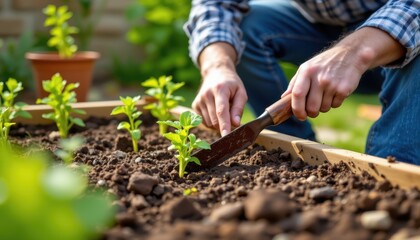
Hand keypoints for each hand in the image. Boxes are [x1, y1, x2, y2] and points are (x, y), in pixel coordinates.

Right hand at [193, 42, 247, 135]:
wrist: (215, 73)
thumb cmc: (231, 84)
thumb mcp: (241, 92)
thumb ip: (239, 108)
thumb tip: (236, 124)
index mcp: (220, 90)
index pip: (221, 111)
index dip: (224, 125)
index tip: (226, 136)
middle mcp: (206, 95)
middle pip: (215, 120)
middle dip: (225, 124)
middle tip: (232, 116)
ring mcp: (198, 100)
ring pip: (209, 123)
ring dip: (218, 123)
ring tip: (222, 109)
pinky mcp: (194, 105)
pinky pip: (204, 122)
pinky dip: (212, 121)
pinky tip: (215, 111)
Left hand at [282, 27, 404, 119]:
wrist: (351, 54)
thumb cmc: (324, 63)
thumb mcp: (307, 67)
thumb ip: (294, 83)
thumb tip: (283, 98)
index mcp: (306, 71)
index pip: (297, 94)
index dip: (296, 109)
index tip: (299, 116)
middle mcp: (319, 78)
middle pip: (311, 107)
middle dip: (311, 113)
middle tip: (313, 110)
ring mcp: (332, 84)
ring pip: (324, 108)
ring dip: (324, 107)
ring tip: (326, 94)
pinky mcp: (344, 89)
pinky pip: (335, 105)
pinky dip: (334, 103)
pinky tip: (336, 92)